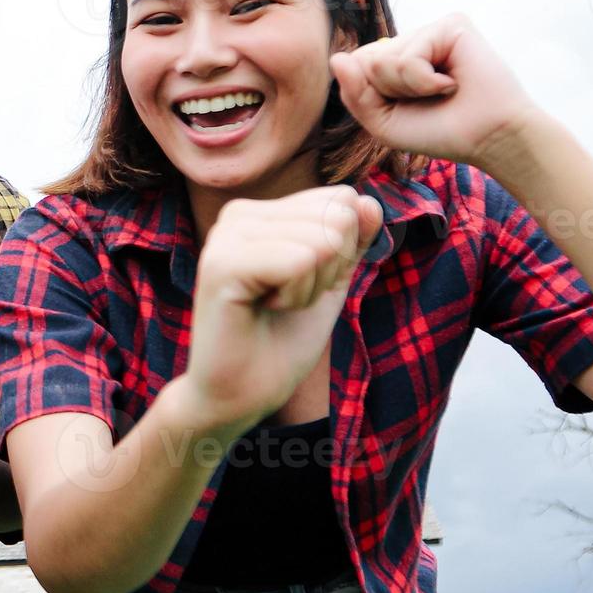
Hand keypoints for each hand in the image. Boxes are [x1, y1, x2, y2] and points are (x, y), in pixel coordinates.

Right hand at [184, 186, 383, 435]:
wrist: (242, 392)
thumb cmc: (282, 338)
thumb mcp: (330, 281)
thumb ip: (352, 239)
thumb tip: (370, 201)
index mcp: (259, 212)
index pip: (342, 200)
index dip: (342, 253)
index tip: (303, 285)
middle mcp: (237, 214)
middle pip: (337, 216)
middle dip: (329, 270)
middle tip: (287, 300)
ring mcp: (225, 236)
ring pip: (322, 239)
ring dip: (311, 288)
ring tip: (273, 306)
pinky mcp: (222, 264)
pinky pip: (300, 261)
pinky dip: (297, 296)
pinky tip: (263, 309)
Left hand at [329, 14, 544, 167]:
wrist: (487, 139)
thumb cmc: (438, 131)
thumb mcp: (382, 123)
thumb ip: (354, 94)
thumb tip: (337, 57)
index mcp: (394, 60)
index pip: (353, 66)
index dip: (370, 95)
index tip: (406, 107)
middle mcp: (411, 41)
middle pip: (363, 60)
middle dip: (388, 91)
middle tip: (426, 99)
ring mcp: (431, 31)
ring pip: (382, 60)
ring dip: (409, 88)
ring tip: (442, 91)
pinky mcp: (451, 25)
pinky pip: (409, 57)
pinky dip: (425, 82)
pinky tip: (451, 83)